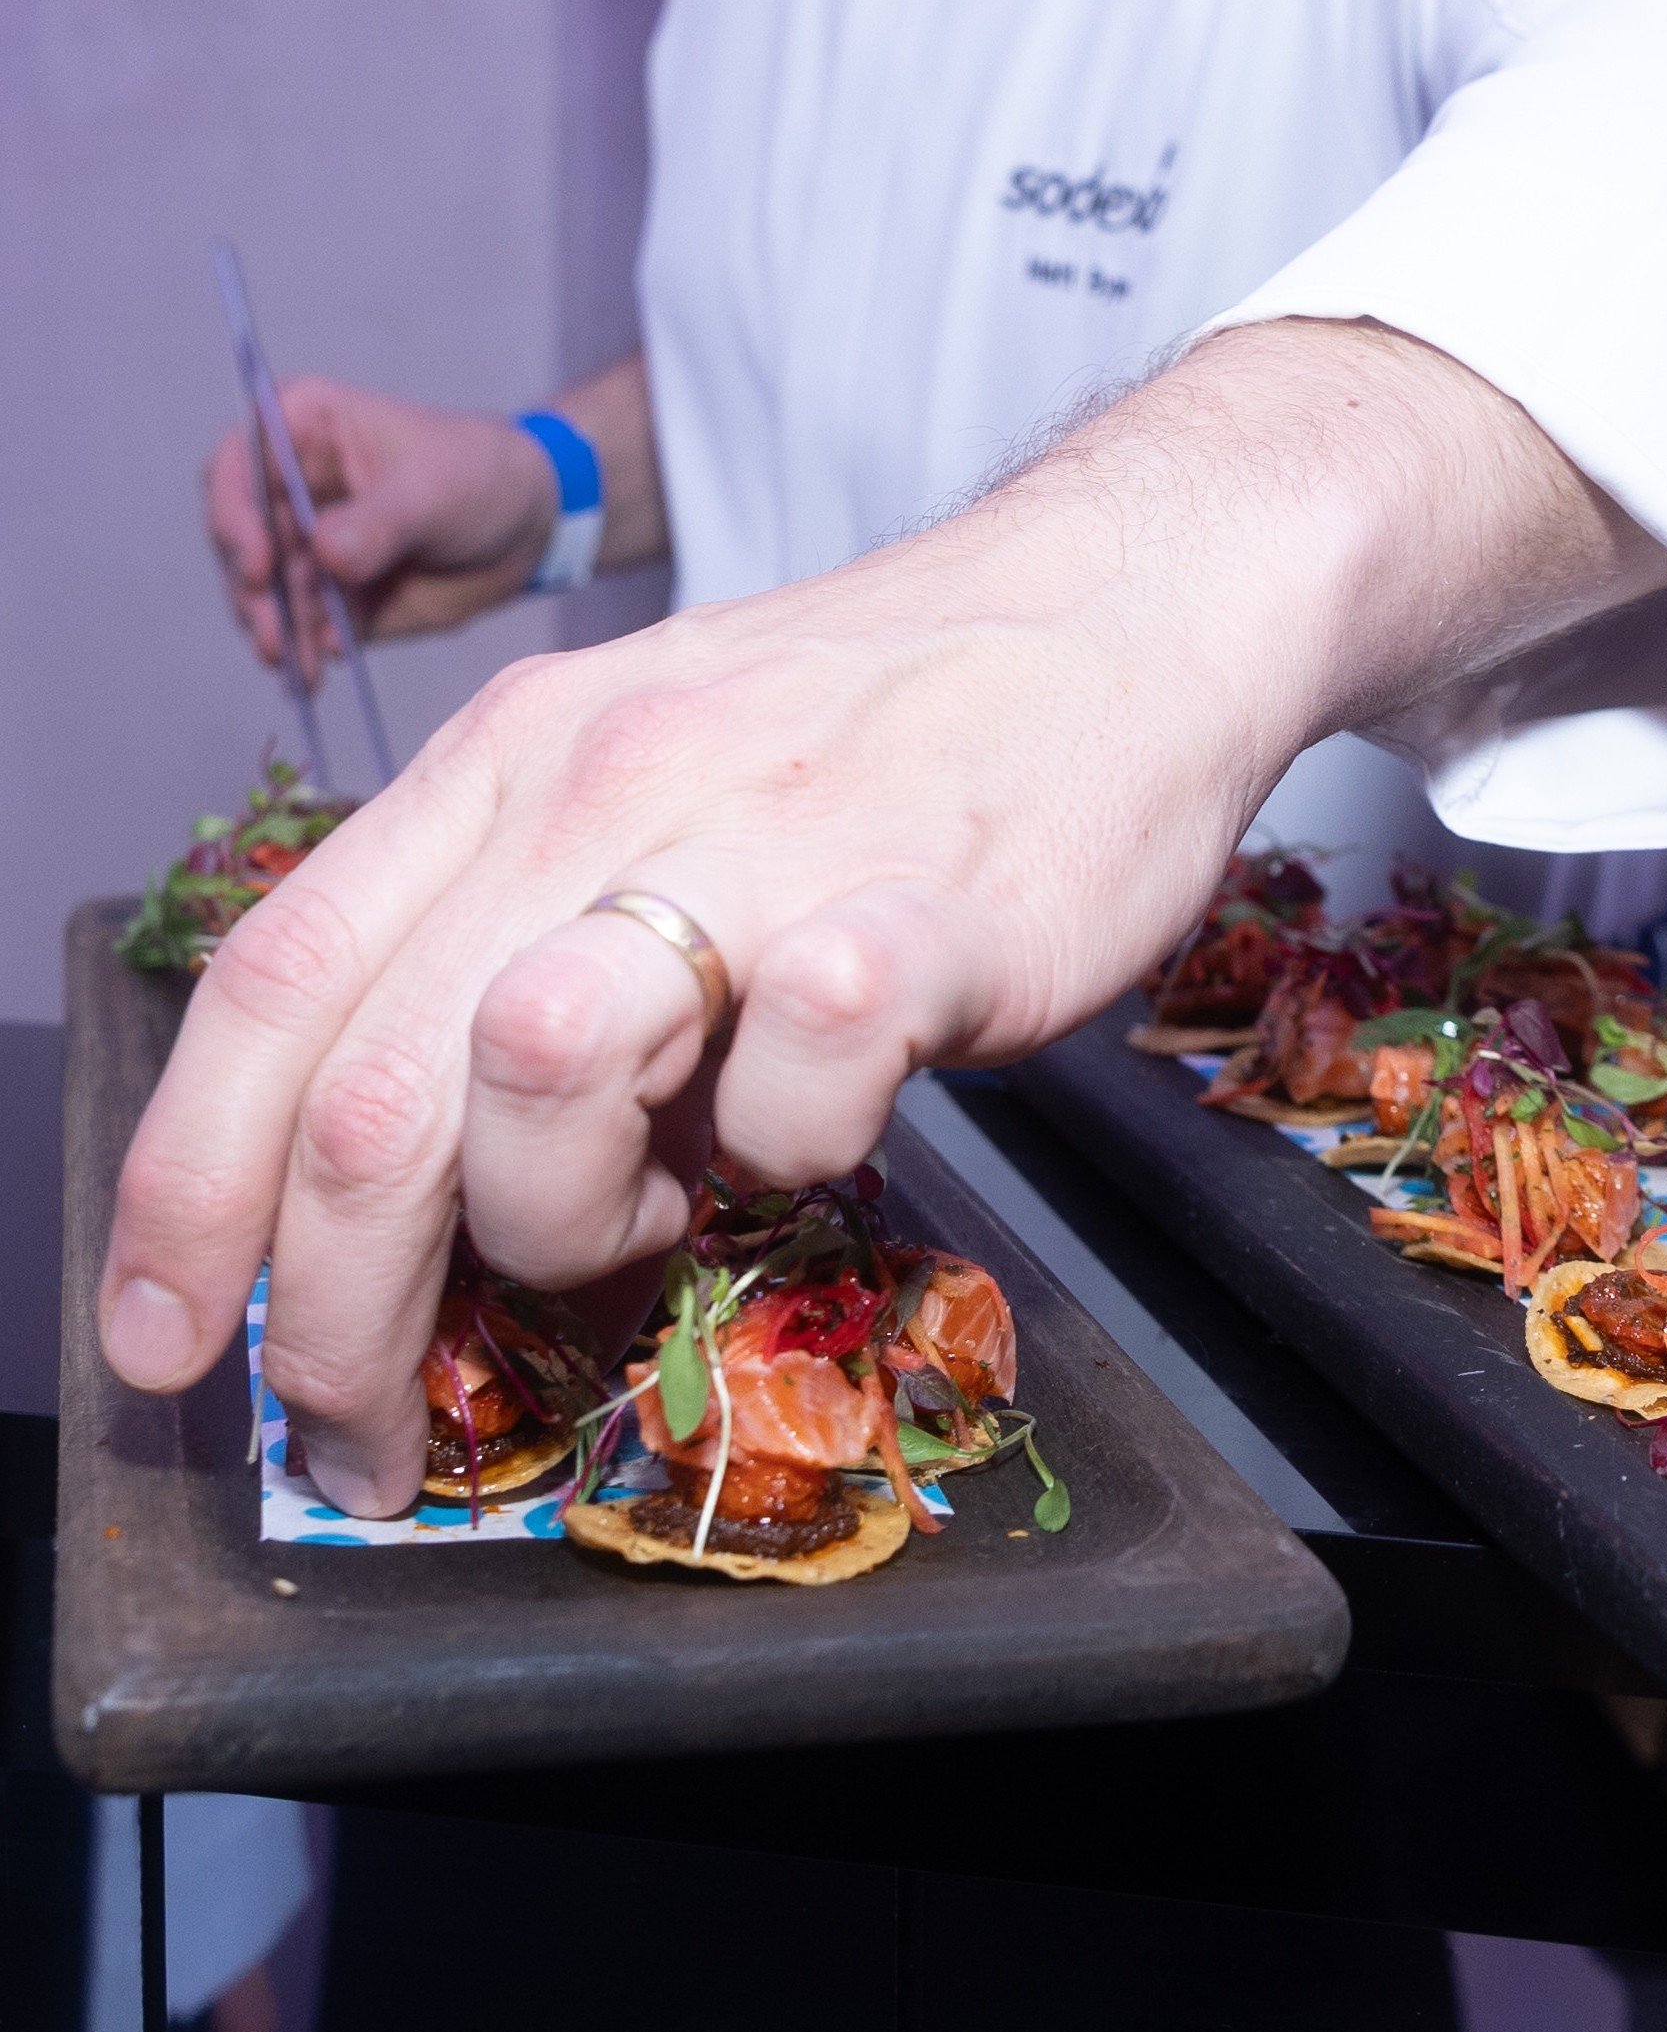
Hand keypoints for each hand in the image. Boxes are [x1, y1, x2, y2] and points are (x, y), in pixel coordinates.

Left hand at [106, 323, 1666, 1514]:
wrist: (1133, 603)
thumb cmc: (889, 721)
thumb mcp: (651, 776)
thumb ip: (522, 933)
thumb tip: (405, 1170)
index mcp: (510, 759)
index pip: (273, 984)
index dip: (184, 1189)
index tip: (169, 1342)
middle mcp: (599, 785)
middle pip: (372, 1089)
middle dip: (335, 1313)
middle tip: (361, 1427)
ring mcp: (758, 839)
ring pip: (531, 1081)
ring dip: (566, 1221)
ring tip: (654, 1212)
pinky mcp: (920, 912)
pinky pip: (792, 1097)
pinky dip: (791, 1157)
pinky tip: (833, 1117)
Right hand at [204, 377, 554, 679]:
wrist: (525, 526)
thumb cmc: (480, 475)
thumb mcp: (436, 491)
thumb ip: (381, 523)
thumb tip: (326, 554)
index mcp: (304, 427)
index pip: (239, 461)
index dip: (235, 512)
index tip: (259, 564)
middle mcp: (286, 486)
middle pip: (240, 537)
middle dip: (253, 590)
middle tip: (274, 634)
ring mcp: (300, 543)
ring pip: (262, 589)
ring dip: (272, 627)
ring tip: (294, 662)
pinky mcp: (321, 592)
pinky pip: (296, 624)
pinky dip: (299, 649)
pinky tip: (311, 673)